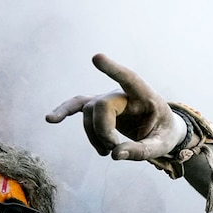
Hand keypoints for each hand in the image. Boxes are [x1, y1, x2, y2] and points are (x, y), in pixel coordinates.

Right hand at [45, 54, 186, 159]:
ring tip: (107, 152)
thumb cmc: (163, 135)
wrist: (161, 130)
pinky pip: (78, 106)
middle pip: (101, 106)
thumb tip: (114, 155)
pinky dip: (64, 111)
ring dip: (94, 136)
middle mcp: (124, 93)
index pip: (129, 78)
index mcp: (145, 96)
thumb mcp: (160, 147)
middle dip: (102, 132)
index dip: (113, 70)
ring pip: (88, 112)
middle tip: (113, 150)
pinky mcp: (99, 107)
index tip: (96, 58)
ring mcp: (109, 98)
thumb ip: (141, 152)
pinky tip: (50, 119)